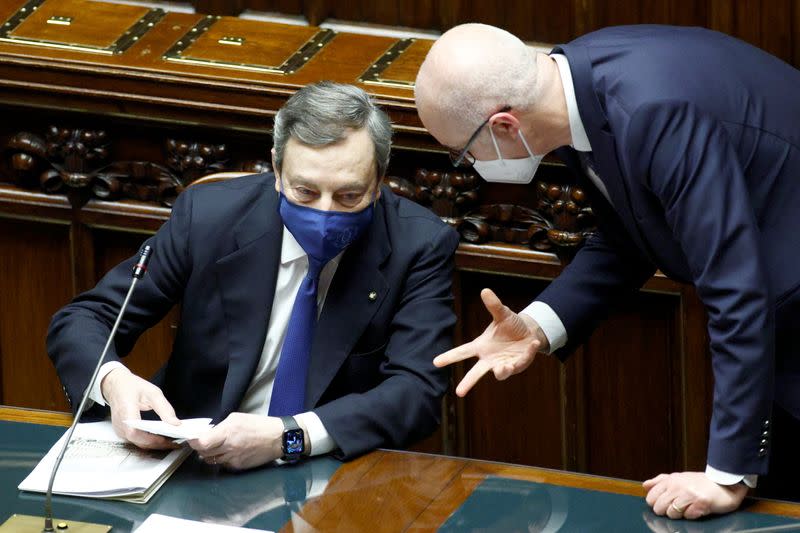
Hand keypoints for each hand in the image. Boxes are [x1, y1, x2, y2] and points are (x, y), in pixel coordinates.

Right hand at [101, 367, 179, 449]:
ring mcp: (120, 429)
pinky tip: (160, 439)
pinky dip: (149, 441)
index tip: (166, 439)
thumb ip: (164, 408)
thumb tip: (175, 423)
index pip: (135, 432)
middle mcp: (120, 423)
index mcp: (126, 411)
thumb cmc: (131, 387)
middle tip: (174, 443)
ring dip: (154, 444)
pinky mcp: (122, 432)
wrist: (116, 385)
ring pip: (138, 443)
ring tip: (170, 442)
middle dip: (157, 444)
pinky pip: (136, 440)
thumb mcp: (153, 393)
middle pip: (138, 441)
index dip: (150, 438)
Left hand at [189, 413, 287, 469]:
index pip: (202, 443)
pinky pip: (223, 464)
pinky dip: (221, 459)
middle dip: (200, 448)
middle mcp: (229, 447)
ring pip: (211, 460)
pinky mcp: (238, 466)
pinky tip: (228, 452)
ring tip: (215, 447)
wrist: (278, 438)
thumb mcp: (238, 418)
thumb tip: (209, 433)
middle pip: (204, 452)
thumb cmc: (260, 425)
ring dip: (210, 454)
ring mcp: (233, 458)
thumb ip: (221, 426)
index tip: (192, 439)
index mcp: (228, 432)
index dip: (194, 442)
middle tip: (201, 442)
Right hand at [433, 288, 547, 396]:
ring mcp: (503, 364)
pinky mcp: (517, 365)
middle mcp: (490, 358)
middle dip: (468, 382)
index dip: (449, 357)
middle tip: (459, 392)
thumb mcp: (503, 314)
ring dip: (502, 370)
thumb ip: (494, 305)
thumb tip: (485, 290)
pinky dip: (527, 353)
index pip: (462, 352)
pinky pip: (520, 362)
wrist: (529, 332)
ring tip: (505, 365)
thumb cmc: (511, 325)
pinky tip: (532, 344)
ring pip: (500, 373)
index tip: (435, 362)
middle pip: (476, 372)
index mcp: (482, 346)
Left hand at [643, 471, 747, 519]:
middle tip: (677, 507)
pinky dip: (692, 515)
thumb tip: (645, 486)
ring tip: (688, 508)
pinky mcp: (701, 503)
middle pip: (659, 508)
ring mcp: (689, 494)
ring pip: (671, 513)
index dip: (656, 504)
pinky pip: (688, 516)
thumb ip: (660, 481)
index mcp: (670, 480)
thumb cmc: (701, 482)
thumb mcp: (678, 477)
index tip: (664, 504)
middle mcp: (677, 486)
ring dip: (679, 514)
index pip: (651, 498)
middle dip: (666, 511)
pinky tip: (697, 509)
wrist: (725, 483)